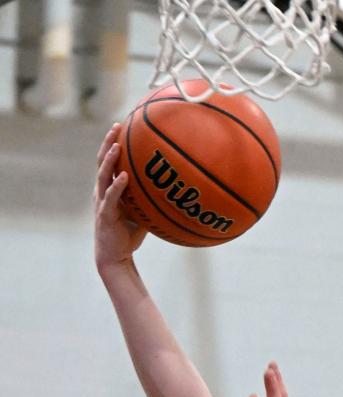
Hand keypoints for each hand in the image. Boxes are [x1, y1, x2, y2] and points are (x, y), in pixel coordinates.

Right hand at [93, 124, 146, 269]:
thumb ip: (150, 198)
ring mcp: (102, 202)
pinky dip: (117, 185)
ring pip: (103, 175)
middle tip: (116, 126)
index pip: (109, 162)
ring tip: (116, 145)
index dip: (113, 144)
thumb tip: (172, 188)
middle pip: (102, 162)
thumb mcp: (142, 212)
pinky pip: (111, 197)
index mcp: (109, 189)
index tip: (121, 126)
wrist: (116, 257)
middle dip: (108, 143)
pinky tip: (124, 176)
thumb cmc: (130, 234)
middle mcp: (102, 192)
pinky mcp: (105, 215)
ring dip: (109, 159)